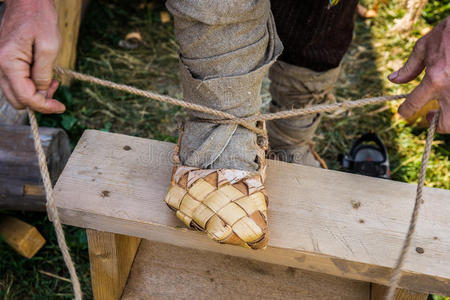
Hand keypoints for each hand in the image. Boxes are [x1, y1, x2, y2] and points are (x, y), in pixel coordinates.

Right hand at [0, 0, 63, 113]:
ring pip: (15, 93)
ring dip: (35, 93)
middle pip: (17, 100)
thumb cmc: (40, 19)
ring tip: (52, 81)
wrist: (27, 0)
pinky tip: (44, 76)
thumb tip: (40, 92)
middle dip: (39, 101)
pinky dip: (30, 85)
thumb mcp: (49, 47)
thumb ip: (43, 73)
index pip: (25, 97)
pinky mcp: (5, 61)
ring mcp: (0, 63)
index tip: (61, 107)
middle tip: (56, 89)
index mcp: (8, 63)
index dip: (44, 106)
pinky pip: (16, 82)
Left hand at [388, 16, 449, 132]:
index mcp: (435, 80)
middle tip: (430, 116)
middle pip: (445, 124)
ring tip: (444, 109)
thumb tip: (393, 80)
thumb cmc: (449, 32)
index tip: (403, 112)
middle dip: (437, 124)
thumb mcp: (425, 46)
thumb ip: (409, 67)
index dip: (404, 111)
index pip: (413, 105)